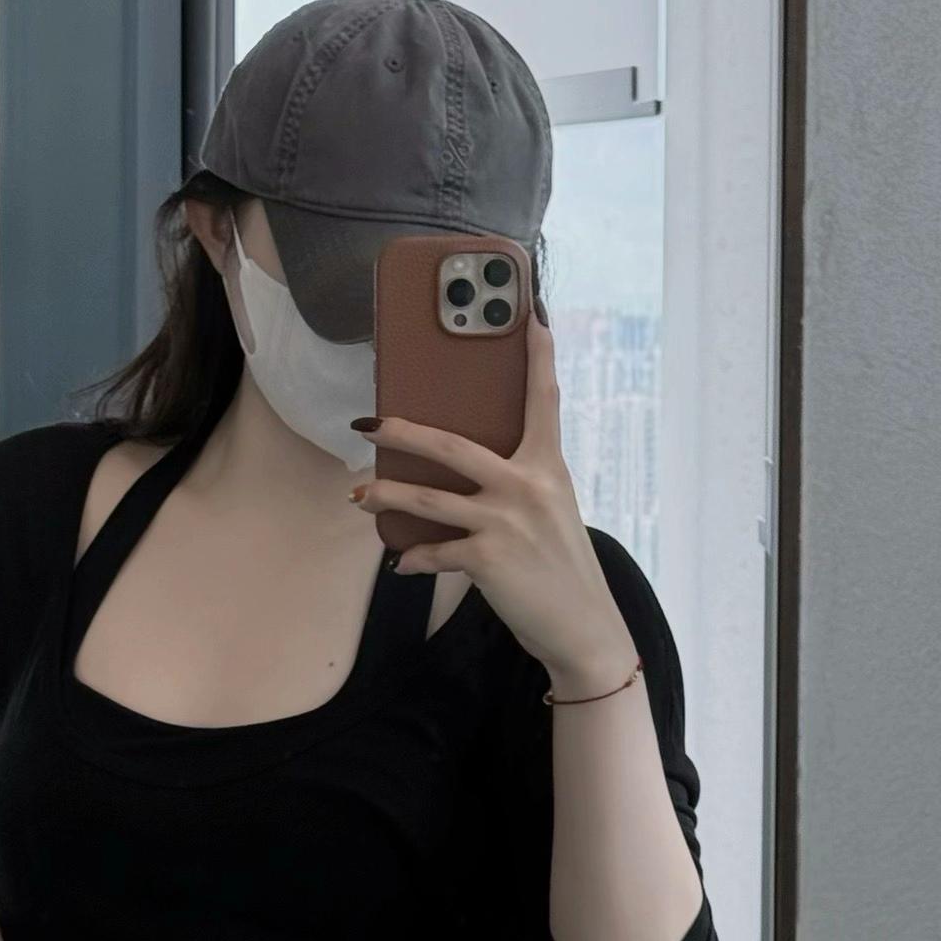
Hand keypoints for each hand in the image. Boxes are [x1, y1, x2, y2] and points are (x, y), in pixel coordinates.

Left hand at [348, 311, 639, 693]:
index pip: (544, 400)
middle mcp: (527, 487)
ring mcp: (507, 521)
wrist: (582, 624)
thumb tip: (466, 470)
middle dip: (405, 431)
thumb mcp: (552, 510)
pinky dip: (415, 558)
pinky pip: (435, 552)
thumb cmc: (561, 565)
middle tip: (370, 422)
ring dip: (387, 495)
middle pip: (454, 445)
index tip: (532, 317)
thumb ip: (520, 482)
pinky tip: (402, 561)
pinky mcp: (489, 558)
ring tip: (358, 494)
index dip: (538, 357)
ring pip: (429, 498)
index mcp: (548, 467)